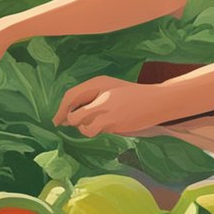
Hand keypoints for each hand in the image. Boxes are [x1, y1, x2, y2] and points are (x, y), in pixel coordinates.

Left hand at [54, 77, 183, 136]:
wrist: (157, 101)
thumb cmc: (133, 95)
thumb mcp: (111, 88)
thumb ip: (93, 97)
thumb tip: (71, 114)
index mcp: (99, 83)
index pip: (71, 96)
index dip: (61, 110)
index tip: (56, 119)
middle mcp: (101, 96)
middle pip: (75, 116)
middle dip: (71, 122)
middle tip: (68, 124)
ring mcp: (108, 111)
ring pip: (84, 127)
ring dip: (84, 129)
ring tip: (92, 125)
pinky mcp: (115, 124)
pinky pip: (97, 131)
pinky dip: (97, 131)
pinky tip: (105, 126)